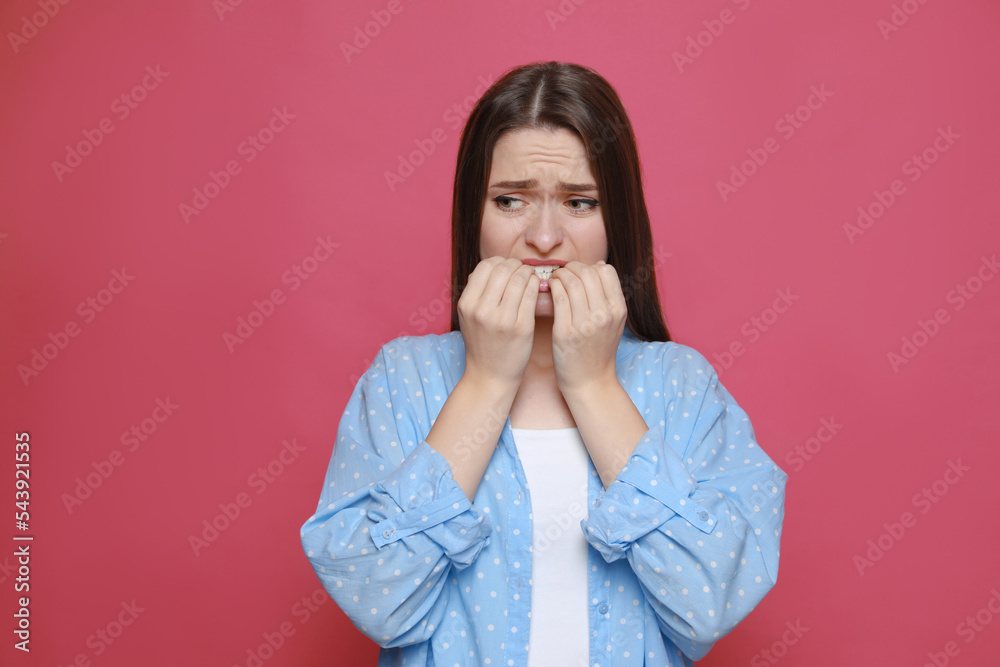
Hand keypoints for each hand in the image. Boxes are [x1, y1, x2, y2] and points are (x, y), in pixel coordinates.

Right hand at [457, 256, 539, 389]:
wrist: (490, 376)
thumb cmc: (482, 343)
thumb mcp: (469, 316)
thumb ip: (476, 292)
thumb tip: (493, 266)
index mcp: (467, 304)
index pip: (485, 267)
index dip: (499, 262)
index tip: (507, 267)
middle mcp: (482, 310)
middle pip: (503, 269)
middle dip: (516, 265)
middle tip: (522, 270)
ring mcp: (502, 319)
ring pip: (520, 279)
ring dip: (528, 273)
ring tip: (530, 278)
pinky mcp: (521, 327)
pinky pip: (531, 294)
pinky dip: (536, 285)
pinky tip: (536, 287)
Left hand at [547, 260, 627, 394]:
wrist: (590, 381)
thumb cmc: (598, 349)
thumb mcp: (613, 321)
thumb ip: (608, 294)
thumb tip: (598, 265)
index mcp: (618, 309)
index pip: (606, 271)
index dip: (589, 266)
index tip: (578, 272)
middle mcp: (604, 315)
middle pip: (587, 273)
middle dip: (571, 268)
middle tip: (562, 272)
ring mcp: (586, 324)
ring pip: (572, 283)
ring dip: (559, 276)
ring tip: (554, 279)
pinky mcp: (566, 332)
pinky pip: (558, 299)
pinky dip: (552, 288)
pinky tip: (549, 289)